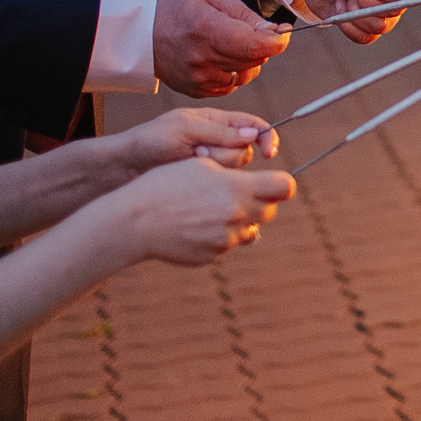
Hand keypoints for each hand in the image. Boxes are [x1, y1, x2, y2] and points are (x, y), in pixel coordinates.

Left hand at [109, 107, 280, 173]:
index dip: (266, 137)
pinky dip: (209, 182)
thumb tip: (253, 135)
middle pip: (244, 151)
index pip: (253, 126)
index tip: (269, 152)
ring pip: (232, 170)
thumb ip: (220, 132)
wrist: (126, 167)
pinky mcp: (202, 182)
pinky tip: (190, 178)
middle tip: (197, 152)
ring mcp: (210, 164)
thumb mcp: (186, 129)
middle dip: (224, 154)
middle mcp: (218, 142)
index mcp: (217, 121)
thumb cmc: (152, 140)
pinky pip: (220, 184)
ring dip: (212, 167)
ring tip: (186, 162)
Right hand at [118, 158, 294, 265]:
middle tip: (238, 193)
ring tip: (210, 210)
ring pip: (249, 230)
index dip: (282, 183)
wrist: (135, 221)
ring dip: (239, 220)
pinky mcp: (211, 256)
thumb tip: (257, 179)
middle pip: (270, 211)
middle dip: (261, 202)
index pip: (285, 187)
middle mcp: (237, 216)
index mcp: (237, 188)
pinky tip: (194, 226)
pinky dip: (217, 235)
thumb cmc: (165, 184)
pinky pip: (225, 244)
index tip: (274, 182)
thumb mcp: (201, 164)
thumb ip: (234, 172)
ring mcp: (225, 240)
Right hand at [153, 0, 291, 95]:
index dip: (276, 41)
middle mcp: (204, 59)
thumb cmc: (176, 11)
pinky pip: (232, 85)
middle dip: (261, 46)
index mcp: (208, 30)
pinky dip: (233, 73)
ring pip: (246, 75)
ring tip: (228, 44)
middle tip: (248, 32)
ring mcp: (200, 79)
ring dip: (247, 61)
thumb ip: (245, 15)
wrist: (141, 36)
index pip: (255, 45)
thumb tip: (274, 31)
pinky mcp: (198, 91)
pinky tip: (218, 58)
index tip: (282, 34)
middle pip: (255, 61)